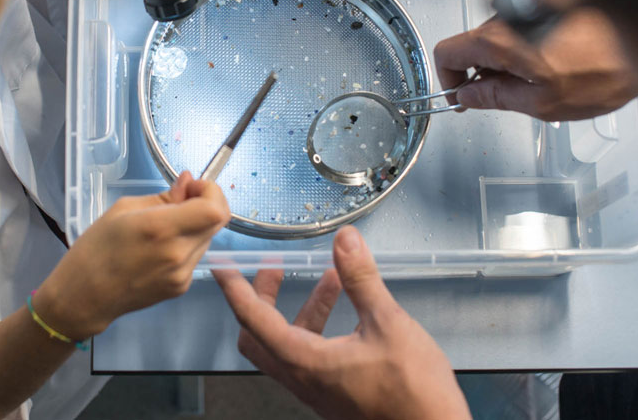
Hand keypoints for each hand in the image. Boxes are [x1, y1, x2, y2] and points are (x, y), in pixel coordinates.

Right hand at [39, 171, 228, 339]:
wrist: (85, 297)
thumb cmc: (96, 247)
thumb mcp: (123, 209)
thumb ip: (163, 196)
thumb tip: (188, 182)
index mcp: (162, 228)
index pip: (214, 209)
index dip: (211, 192)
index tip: (190, 188)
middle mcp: (179, 253)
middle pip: (217, 222)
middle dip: (206, 204)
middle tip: (182, 200)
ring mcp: (183, 274)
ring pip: (207, 238)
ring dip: (196, 225)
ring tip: (166, 226)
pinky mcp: (182, 287)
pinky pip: (195, 256)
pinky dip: (186, 245)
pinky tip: (161, 248)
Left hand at [214, 227, 470, 419]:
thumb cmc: (414, 392)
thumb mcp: (388, 323)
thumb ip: (361, 280)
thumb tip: (345, 241)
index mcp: (305, 362)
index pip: (254, 320)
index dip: (236, 289)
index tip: (223, 268)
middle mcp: (303, 380)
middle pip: (258, 336)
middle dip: (262, 298)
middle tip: (274, 271)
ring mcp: (317, 390)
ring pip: (286, 345)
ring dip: (302, 308)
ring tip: (330, 280)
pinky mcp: (333, 395)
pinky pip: (307, 356)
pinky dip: (316, 326)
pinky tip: (346, 310)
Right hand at [434, 9, 637, 120]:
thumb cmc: (605, 69)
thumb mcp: (542, 102)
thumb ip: (495, 98)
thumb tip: (470, 96)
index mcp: (500, 39)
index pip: (447, 53)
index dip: (448, 80)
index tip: (462, 96)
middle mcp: (510, 12)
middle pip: (474, 43)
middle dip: (484, 71)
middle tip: (507, 94)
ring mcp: (530, 1)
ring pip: (502, 32)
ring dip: (512, 57)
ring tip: (547, 75)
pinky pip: (527, 21)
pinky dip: (534, 41)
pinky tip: (563, 57)